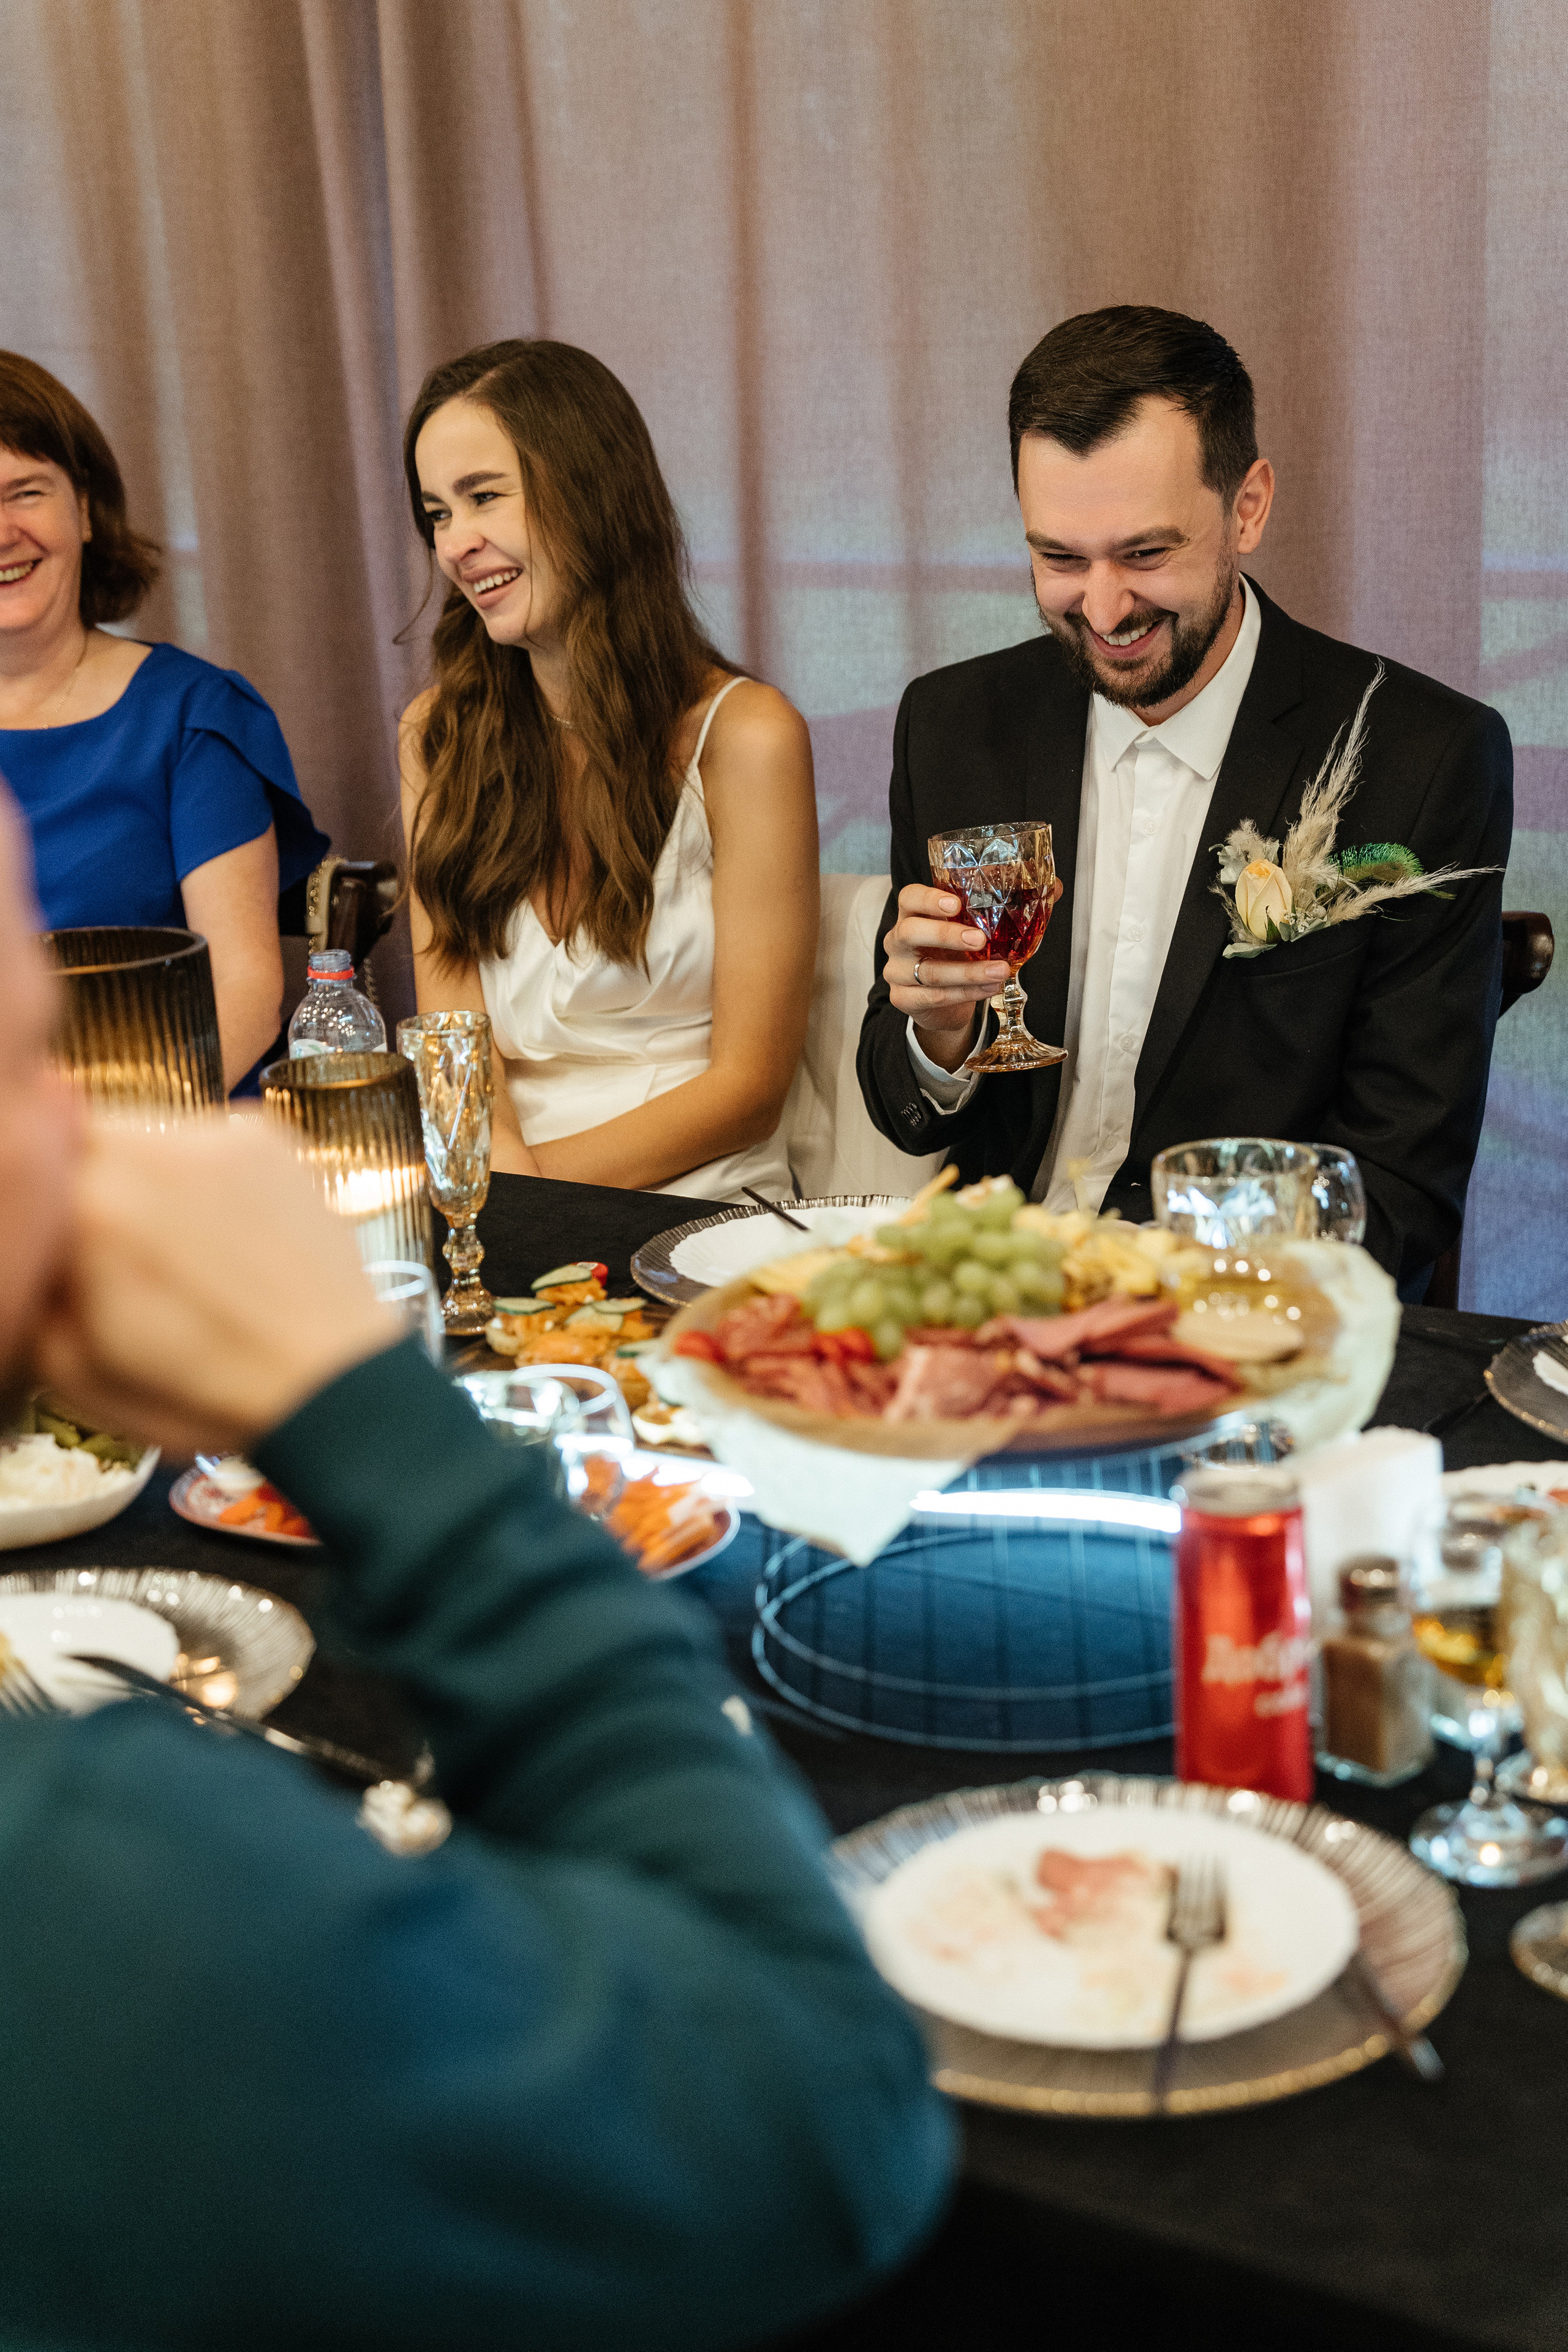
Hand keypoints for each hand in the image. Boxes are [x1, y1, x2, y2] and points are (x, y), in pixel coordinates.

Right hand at [33, 1118, 402, 1457]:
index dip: (32, 1211)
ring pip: (134, 1131)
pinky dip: (193, 1174)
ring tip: (168, 1246)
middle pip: (70, 1135)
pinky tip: (216, 1233)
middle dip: (74, 1185)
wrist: (335, 1384)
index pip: (20, 1168)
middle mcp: (150, 1152)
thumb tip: (26, 1239)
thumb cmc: (207, 1394)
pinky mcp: (263, 1137)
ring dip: (132, 1175)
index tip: (51, 1242)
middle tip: (102, 1244)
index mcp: (88, 1211)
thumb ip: (28, 1290)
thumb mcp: (74, 1369)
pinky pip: (197, 1136)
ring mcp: (214, 1136)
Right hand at [885, 882, 1042, 1073]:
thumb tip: (1053, 886)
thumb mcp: (979, 926)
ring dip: (967, 973)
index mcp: (913, 913)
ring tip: (999, 970)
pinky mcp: (904, 998)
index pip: (909, 898)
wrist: (944, 999)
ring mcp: (897, 970)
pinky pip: (934, 997)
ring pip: (928, 972)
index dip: (928, 899)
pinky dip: (966, 994)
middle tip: (979, 940)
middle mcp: (898, 939)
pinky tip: (989, 989)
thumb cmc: (959, 953)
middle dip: (946, 935)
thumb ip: (1011, 904)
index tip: (954, 904)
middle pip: (910, 932)